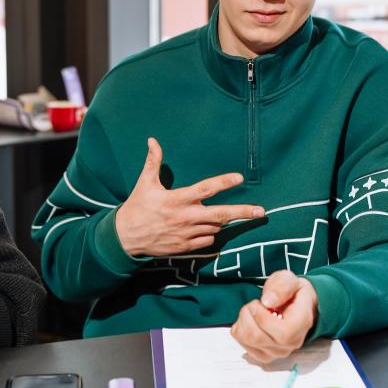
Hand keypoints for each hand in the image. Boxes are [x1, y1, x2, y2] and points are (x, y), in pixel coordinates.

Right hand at [115, 137, 264, 255]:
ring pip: (215, 227)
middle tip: (261, 212)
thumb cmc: (137, 207)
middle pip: (220, 214)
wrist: (125, 238)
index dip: (223, 182)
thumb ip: (153, 162)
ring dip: (221, 221)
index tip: (239, 178)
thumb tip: (152, 140)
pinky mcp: (185, 247)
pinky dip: (210, 234)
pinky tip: (206, 228)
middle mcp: (186, 217)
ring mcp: (187, 234)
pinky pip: (207, 240)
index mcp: (177, 199)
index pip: (205, 188)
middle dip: (243, 213)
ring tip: (224, 215)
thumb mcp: (144, 183)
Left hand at [231, 270, 317, 362]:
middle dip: (248, 314)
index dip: (263, 318)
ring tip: (253, 310)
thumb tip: (268, 302)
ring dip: (243, 320)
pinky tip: (250, 321)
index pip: (282, 333)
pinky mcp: (264, 355)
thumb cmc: (293, 293)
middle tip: (255, 303)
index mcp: (301, 324)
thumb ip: (281, 286)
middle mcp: (290, 343)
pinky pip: (243, 344)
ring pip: (248, 341)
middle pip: (258, 337)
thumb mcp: (290, 280)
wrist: (295, 305)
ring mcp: (277, 352)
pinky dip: (240, 329)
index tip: (260, 303)